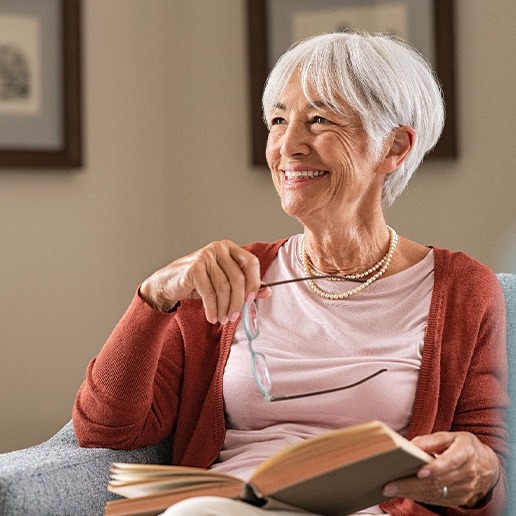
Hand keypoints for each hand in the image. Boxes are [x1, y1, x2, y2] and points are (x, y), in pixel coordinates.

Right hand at [140, 240, 268, 322]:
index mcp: (229, 248)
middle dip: (238, 302)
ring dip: (225, 308)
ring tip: (223, 319)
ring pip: (224, 288)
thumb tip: (267, 291)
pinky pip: (210, 293)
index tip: (251, 300)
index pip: (251, 262)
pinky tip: (212, 316)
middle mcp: (218, 248)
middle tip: (234, 317)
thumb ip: (246, 285)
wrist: (168, 283)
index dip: (255, 282)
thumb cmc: (199, 282)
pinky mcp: (194, 268)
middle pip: (238, 278)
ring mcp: (205, 256)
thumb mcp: (224, 283)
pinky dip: (213, 308)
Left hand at [382, 431, 499, 507]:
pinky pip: (437, 500)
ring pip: (435, 493)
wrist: (486, 465)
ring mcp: (464, 489)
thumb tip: (409, 445)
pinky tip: (405, 493)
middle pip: (437, 482)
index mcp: (466, 453)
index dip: (435, 468)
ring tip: (392, 489)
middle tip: (390, 485)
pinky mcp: (459, 499)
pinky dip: (419, 497)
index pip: (450, 462)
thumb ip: (430, 440)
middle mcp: (467, 474)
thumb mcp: (450, 436)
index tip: (419, 471)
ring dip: (412, 493)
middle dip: (411, 484)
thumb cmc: (463, 446)